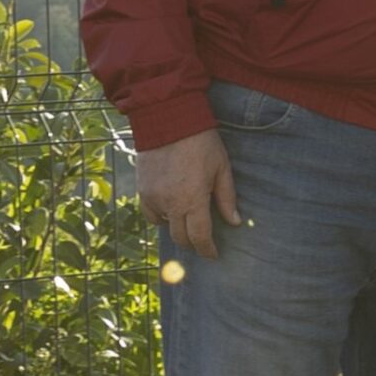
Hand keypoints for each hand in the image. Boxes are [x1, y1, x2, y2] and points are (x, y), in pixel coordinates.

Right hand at [137, 129, 239, 259]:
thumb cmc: (201, 143)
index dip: (207, 249)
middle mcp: (170, 204)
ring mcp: (153, 198)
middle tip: (203, 240)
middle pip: (181, 237)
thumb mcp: (221, 168)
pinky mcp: (142, 190)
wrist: (168, 120)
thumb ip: (226, 198)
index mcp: (193, 200)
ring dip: (177, 227)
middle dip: (193, 242)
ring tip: (188, 220)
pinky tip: (171, 209)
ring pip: (165, 226)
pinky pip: (150, 214)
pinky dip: (161, 216)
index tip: (213, 254)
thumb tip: (234, 222)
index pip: (200, 237)